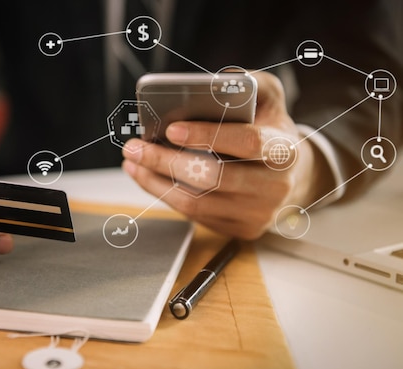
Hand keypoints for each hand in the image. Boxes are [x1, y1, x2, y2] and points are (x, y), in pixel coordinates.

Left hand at [122, 71, 333, 239]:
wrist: (292, 176)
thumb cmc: (270, 130)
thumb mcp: (270, 98)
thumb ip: (248, 83)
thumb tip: (213, 82)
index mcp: (285, 150)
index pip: (247, 142)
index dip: (208, 135)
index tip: (171, 129)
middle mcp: (276, 187)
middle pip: (213, 177)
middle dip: (165, 161)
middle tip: (134, 147)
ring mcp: (258, 213)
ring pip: (197, 202)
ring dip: (156, 182)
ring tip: (132, 162)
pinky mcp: (241, 230)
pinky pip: (195, 214)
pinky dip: (165, 194)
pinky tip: (146, 176)